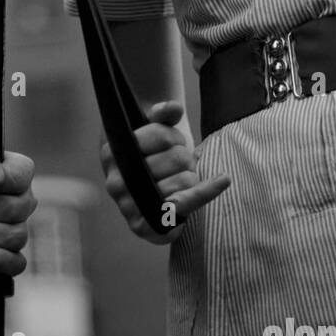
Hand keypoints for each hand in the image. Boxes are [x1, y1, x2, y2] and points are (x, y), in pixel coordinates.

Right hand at [101, 100, 229, 244]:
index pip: (159, 135)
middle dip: (183, 156)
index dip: (172, 135)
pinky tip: (223, 180)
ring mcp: (131, 207)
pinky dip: (207, 192)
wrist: (143, 195)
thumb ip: (162, 115)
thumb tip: (174, 107)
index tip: (170, 140)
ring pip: (184, 182)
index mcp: (112, 153)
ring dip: (191, 176)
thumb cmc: (149, 159)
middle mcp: (116, 182)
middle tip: (177, 163)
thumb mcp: (151, 132)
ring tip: (179, 179)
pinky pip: (185, 205)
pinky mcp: (148, 227)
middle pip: (176, 158)